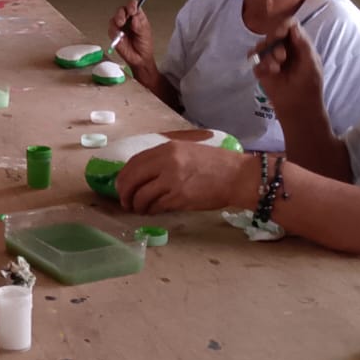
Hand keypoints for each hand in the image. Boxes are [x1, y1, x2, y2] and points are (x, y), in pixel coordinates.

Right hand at [108, 0, 155, 69]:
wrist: (139, 59)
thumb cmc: (144, 46)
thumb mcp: (145, 34)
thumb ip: (139, 25)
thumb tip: (134, 17)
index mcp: (138, 17)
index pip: (133, 6)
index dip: (131, 5)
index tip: (131, 10)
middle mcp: (128, 20)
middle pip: (122, 10)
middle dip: (121, 14)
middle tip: (122, 20)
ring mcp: (120, 26)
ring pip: (114, 18)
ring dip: (116, 21)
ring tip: (120, 26)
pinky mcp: (114, 34)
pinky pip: (111, 30)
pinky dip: (114, 32)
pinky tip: (119, 37)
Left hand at [116, 141, 257, 214]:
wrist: (238, 176)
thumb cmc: (215, 164)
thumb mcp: (186, 151)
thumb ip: (164, 159)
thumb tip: (141, 174)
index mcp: (167, 149)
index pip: (133, 163)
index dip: (123, 177)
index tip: (122, 186)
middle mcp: (166, 162)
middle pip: (131, 180)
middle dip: (124, 193)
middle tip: (125, 202)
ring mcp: (172, 180)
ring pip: (141, 196)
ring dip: (137, 206)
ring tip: (140, 209)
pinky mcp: (179, 197)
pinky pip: (156, 206)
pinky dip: (151, 210)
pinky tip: (154, 211)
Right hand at [250, 20, 325, 116]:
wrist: (298, 108)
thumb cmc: (309, 86)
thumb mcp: (312, 64)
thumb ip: (304, 45)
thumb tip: (293, 26)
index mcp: (298, 45)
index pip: (289, 26)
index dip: (283, 26)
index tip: (280, 34)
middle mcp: (284, 48)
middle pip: (272, 33)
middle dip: (275, 44)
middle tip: (282, 58)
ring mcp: (271, 58)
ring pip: (261, 45)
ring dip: (267, 55)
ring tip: (275, 69)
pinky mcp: (261, 69)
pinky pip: (254, 58)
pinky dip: (259, 63)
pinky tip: (268, 73)